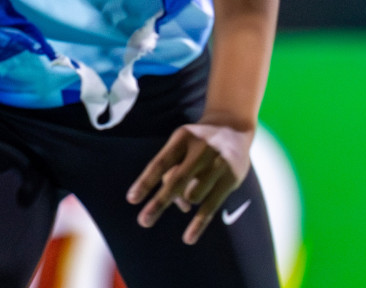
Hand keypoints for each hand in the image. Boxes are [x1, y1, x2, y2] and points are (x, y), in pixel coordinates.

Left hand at [128, 121, 254, 243]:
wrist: (233, 128)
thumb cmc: (196, 143)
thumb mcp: (181, 146)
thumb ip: (173, 171)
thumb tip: (181, 205)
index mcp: (184, 137)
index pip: (162, 161)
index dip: (147, 181)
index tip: (132, 199)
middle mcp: (204, 147)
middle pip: (178, 179)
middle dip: (160, 202)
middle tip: (144, 221)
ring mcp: (220, 161)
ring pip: (194, 195)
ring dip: (186, 200)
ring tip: (191, 192)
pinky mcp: (233, 177)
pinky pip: (212, 205)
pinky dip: (199, 223)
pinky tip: (188, 238)